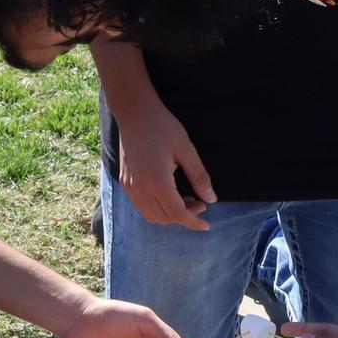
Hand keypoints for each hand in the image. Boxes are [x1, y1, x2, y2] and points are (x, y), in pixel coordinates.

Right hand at [118, 101, 215, 230]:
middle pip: (164, 218)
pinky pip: (142, 206)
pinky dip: (157, 208)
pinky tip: (169, 195)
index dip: (193, 222)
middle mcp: (140, 188)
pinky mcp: (125, 182)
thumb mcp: (186, 149)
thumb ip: (199, 176)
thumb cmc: (163, 127)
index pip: (177, 213)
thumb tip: (211, 199)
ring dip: (170, 215)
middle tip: (200, 204)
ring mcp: (130, 186)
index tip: (207, 225)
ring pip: (151, 215)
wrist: (134, 112)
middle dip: (184, 217)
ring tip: (186, 200)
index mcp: (157, 180)